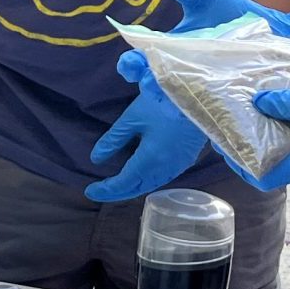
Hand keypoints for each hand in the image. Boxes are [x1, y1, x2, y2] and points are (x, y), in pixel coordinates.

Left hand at [84, 54, 207, 201]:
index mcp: (149, 161)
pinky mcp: (186, 159)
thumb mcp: (132, 119)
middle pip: (138, 188)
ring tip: (116, 184)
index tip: (90, 191)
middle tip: (99, 191)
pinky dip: (147, 180)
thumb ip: (113, 140)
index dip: (106, 190)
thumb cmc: (162, 103)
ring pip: (151, 184)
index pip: (124, 183)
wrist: (199, 96)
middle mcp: (165, 169)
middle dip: (117, 191)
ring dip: (133, 187)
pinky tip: (140, 174)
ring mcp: (178, 166)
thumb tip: (96, 159)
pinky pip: (163, 177)